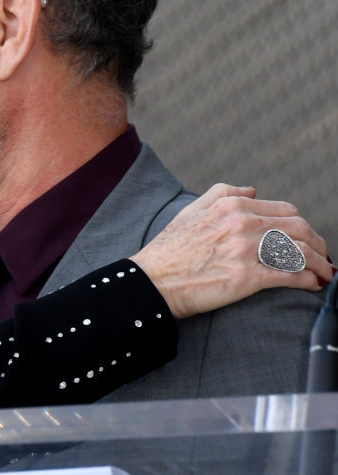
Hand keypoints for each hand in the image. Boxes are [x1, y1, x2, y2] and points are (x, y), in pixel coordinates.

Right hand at [130, 183, 330, 318]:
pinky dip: (307, 281)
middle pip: (300, 229)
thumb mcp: (191, 210)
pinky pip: (290, 276)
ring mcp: (245, 251)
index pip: (285, 210)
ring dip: (319, 264)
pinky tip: (312, 285)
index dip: (303, 226)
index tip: (308, 239)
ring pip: (300, 252)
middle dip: (318, 244)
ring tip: (324, 274)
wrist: (153, 281)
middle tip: (323, 257)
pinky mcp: (247, 278)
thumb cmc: (169, 249)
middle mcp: (241, 224)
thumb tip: (253, 189)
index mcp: (231, 206)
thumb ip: (222, 192)